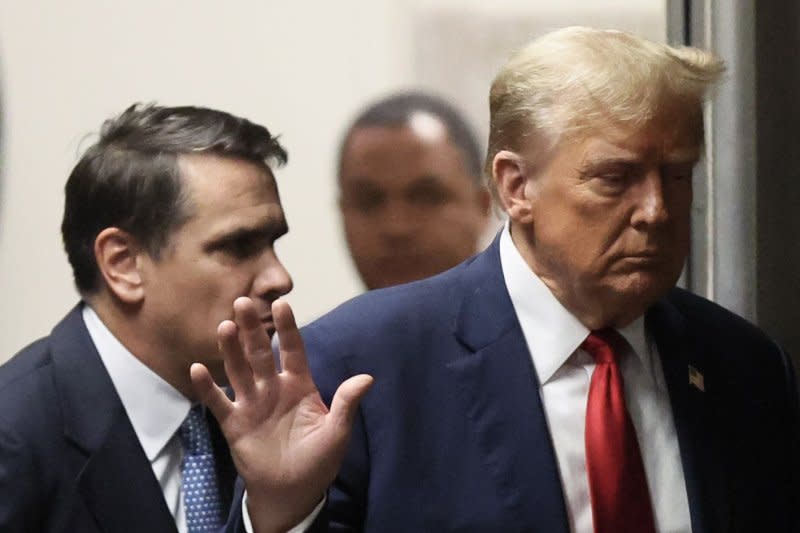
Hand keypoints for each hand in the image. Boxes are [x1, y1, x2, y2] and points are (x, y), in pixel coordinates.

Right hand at [190, 297, 372, 532]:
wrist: (292, 492)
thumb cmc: (318, 461)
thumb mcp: (336, 432)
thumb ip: (346, 403)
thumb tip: (368, 378)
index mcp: (299, 385)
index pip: (293, 350)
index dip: (288, 328)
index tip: (283, 304)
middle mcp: (273, 388)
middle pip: (260, 353)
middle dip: (252, 329)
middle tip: (242, 302)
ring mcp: (252, 404)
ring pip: (238, 370)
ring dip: (230, 350)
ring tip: (224, 327)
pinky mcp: (234, 423)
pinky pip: (218, 402)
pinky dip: (207, 387)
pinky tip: (198, 368)